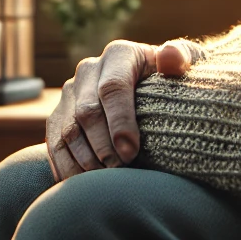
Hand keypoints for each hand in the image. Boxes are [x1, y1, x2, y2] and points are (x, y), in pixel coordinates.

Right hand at [45, 39, 195, 181]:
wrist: (153, 88)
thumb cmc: (173, 80)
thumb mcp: (186, 63)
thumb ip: (181, 57)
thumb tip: (169, 59)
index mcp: (119, 54)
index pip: (113, 87)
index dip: (119, 121)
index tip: (131, 151)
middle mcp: (89, 70)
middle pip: (87, 111)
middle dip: (103, 146)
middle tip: (121, 170)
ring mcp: (70, 93)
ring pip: (67, 130)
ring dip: (84, 160)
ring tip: (105, 181)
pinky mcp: (59, 115)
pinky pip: (54, 143)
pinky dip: (65, 167)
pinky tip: (81, 185)